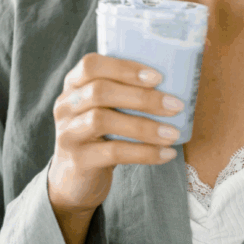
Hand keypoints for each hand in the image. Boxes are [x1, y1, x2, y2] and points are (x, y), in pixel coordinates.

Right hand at [48, 53, 183, 227]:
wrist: (76, 179)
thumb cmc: (103, 133)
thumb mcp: (108, 108)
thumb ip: (127, 90)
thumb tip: (178, 79)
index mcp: (74, 84)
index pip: (92, 65)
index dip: (124, 68)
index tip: (158, 77)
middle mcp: (66, 105)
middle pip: (100, 91)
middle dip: (142, 98)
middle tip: (176, 105)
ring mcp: (67, 133)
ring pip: (103, 121)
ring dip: (145, 127)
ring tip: (173, 133)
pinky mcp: (77, 160)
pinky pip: (112, 152)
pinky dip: (144, 153)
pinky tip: (166, 153)